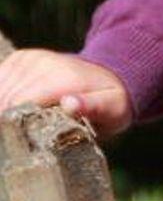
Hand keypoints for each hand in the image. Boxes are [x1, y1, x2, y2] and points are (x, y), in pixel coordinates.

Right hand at [0, 50, 134, 135]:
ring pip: (0, 91)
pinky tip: (15, 109)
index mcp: (64, 77)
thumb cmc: (110, 100)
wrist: (108, 75)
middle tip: (22, 138)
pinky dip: (2, 96)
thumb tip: (69, 104)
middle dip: (10, 121)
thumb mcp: (112, 109)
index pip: (22, 103)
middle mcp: (44, 62)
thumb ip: (93, 107)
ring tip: (20, 125)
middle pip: (8, 99)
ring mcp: (30, 58)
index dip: (17, 126)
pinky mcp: (20, 58)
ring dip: (4, 109)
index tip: (24, 143)